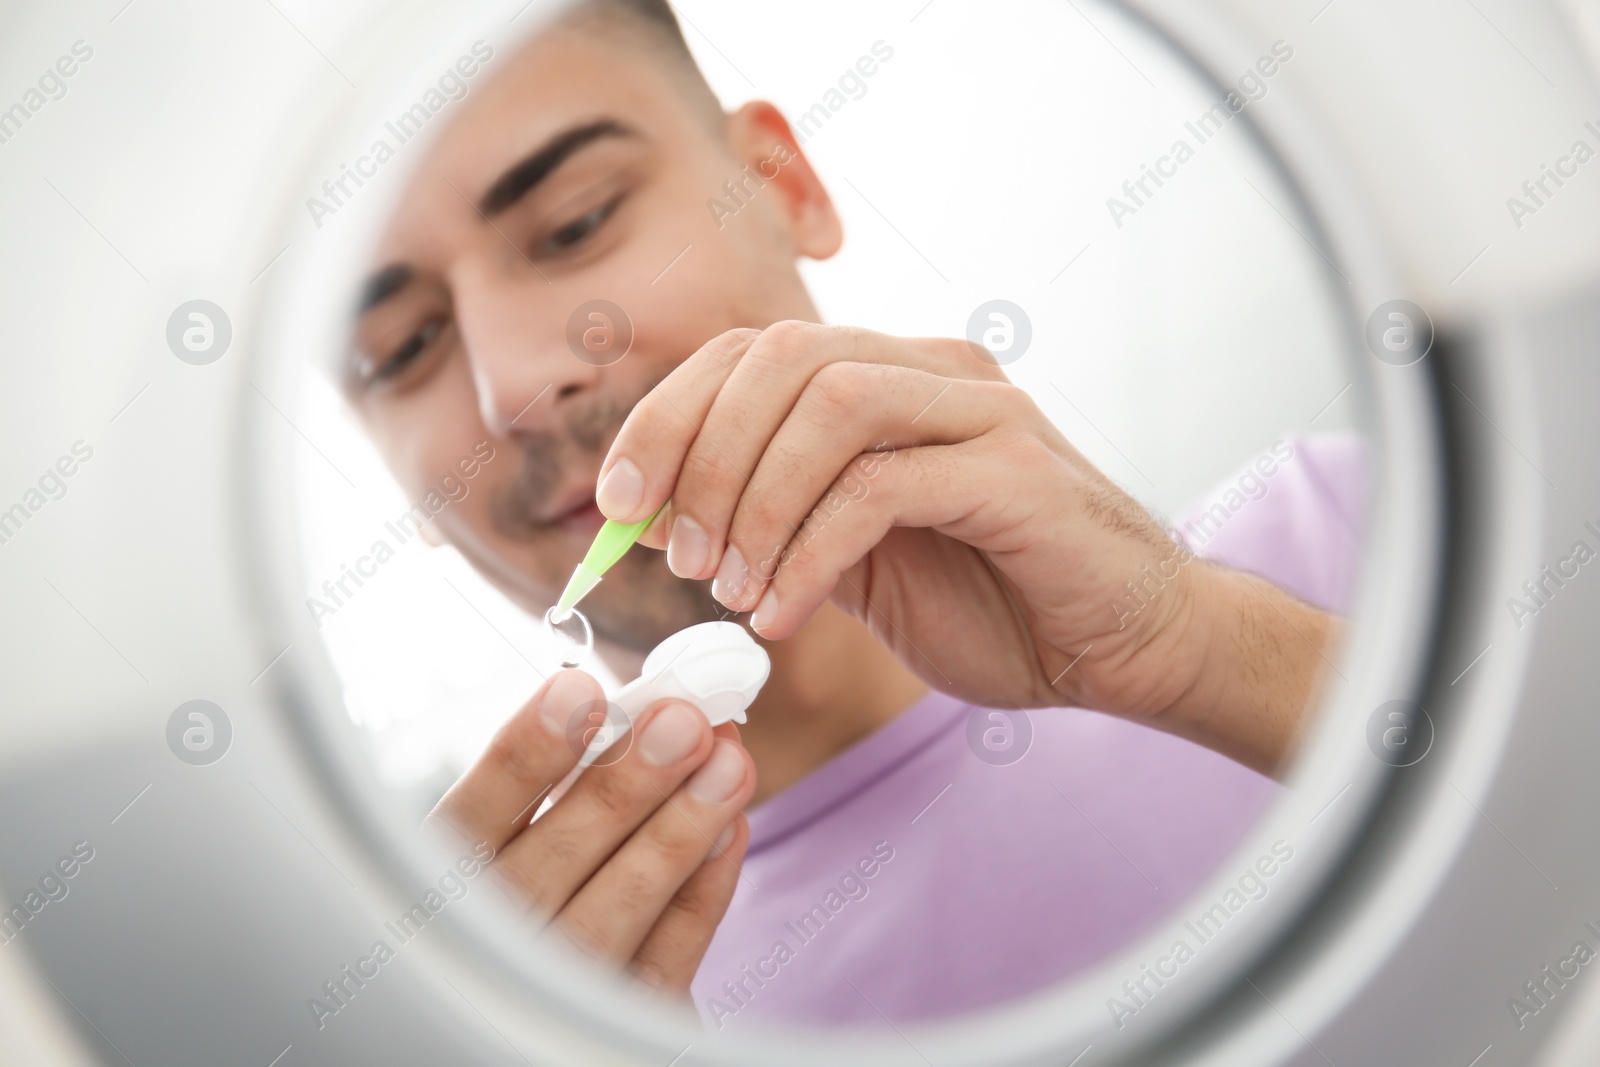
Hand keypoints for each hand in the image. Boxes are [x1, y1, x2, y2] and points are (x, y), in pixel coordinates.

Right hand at [426, 669, 756, 992]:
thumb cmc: (538, 893)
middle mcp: (483, 949)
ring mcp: (548, 998)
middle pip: (548, 867)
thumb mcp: (520, 839)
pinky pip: (664, 964)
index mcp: (440, 885)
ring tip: (728, 763)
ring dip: (677, 832)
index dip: (524, 756)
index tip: (579, 690)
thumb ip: (562, 785)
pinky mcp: (613, 1033)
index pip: (471, 819)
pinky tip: (730, 828)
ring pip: (612, 916)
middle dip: (624, 787)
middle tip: (684, 722)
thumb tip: (647, 712)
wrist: (548, 1009)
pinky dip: (701, 893)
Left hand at [594, 322, 1338, 773]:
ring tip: (730, 590)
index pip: (750, 353)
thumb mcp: (848, 564)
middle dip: (698, 456)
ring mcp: (980, 409)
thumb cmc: (994, 604)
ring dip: (752, 502)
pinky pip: (881, 487)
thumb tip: (646, 519)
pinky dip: (810, 553)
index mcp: (889, 377)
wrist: (1123, 648)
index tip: (613, 505)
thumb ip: (764, 525)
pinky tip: (786, 614)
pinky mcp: (1013, 468)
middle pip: (780, 359)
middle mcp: (933, 370)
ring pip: (827, 404)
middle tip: (676, 557)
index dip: (666, 417)